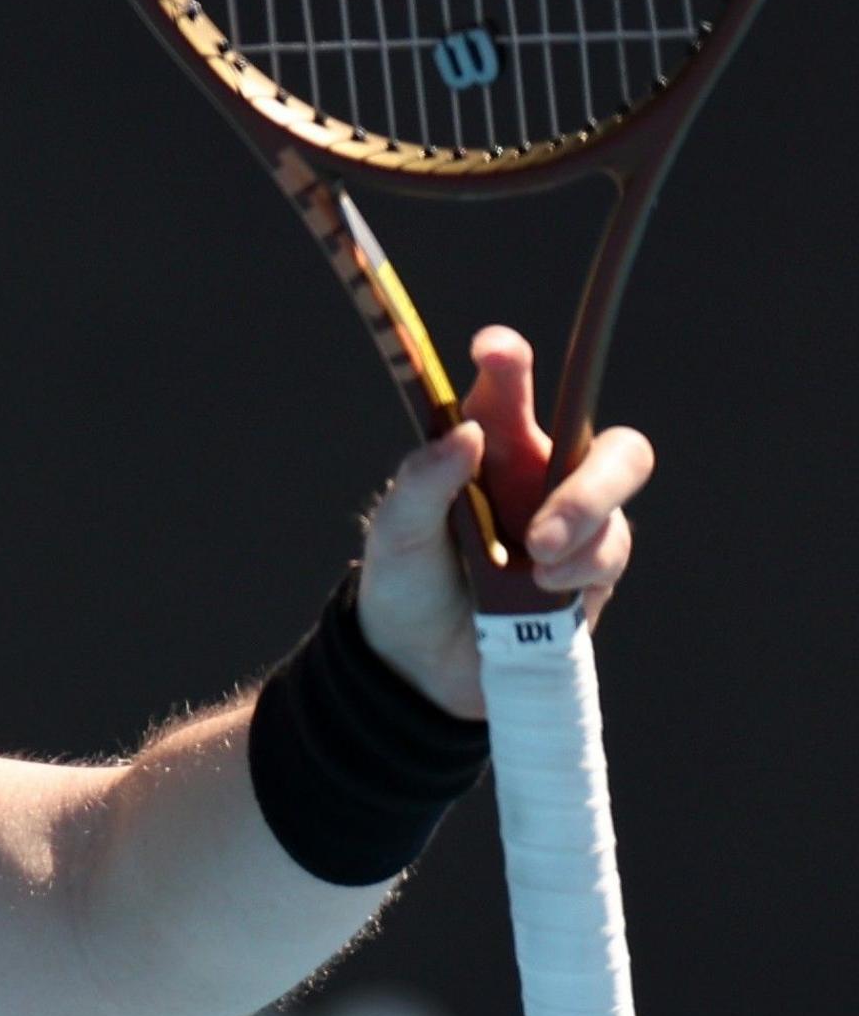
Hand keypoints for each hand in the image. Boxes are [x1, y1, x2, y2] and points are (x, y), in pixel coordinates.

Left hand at [357, 325, 652, 716]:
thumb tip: (465, 435)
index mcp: (489, 450)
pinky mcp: (591, 567)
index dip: (508, 362)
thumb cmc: (407, 583)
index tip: (492, 350)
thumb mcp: (396, 535)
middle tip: (543, 527)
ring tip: (531, 565)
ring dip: (579, 527)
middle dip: (594, 478)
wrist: (419, 665)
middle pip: (612, 445)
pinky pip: (611, 549)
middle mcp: (542, 476)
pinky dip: (578, 566)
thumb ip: (423, 482)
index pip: (508, 392)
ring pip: (619, 499)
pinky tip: (541, 586)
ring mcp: (575, 521)